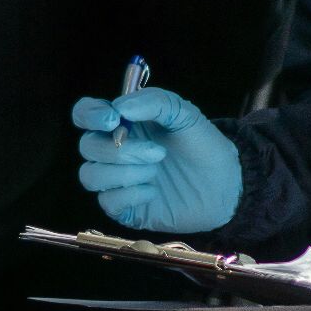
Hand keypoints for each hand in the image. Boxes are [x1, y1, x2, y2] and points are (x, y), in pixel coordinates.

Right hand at [72, 87, 241, 232]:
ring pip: (90, 175)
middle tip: (158, 153)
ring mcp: (116, 181)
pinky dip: (130, 194)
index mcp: (122, 123)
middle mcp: (114, 150)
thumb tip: (120, 107)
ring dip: (124, 173)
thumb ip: (154, 102)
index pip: (85, 114)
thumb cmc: (202, 145)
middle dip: (122, 150)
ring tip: (157, 172)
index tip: (113, 120)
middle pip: (87, 146)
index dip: (90, 115)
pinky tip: (153, 192)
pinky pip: (107, 202)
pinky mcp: (124, 208)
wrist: (225, 184)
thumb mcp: (184, 114)